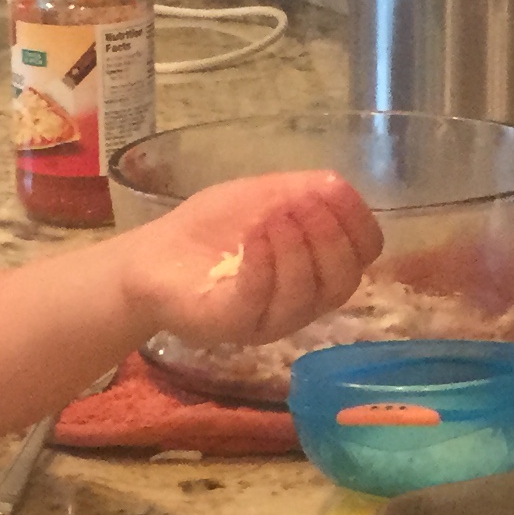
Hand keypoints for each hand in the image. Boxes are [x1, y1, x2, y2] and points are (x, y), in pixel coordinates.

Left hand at [118, 170, 381, 344]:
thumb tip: (338, 189)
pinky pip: (260, 301)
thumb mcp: (265, 194)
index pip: (363, 256)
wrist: (151, 256)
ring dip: (296, 248)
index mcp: (316, 268)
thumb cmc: (213, 228)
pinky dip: (264, 264)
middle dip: (330, 238)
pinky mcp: (232, 325)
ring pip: (305, 295)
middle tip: (302, 205)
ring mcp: (268, 319)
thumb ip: (304, 189)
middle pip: (343, 281)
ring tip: (274, 217)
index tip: (333, 192)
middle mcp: (301, 301)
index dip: (357, 223)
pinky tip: (255, 237)